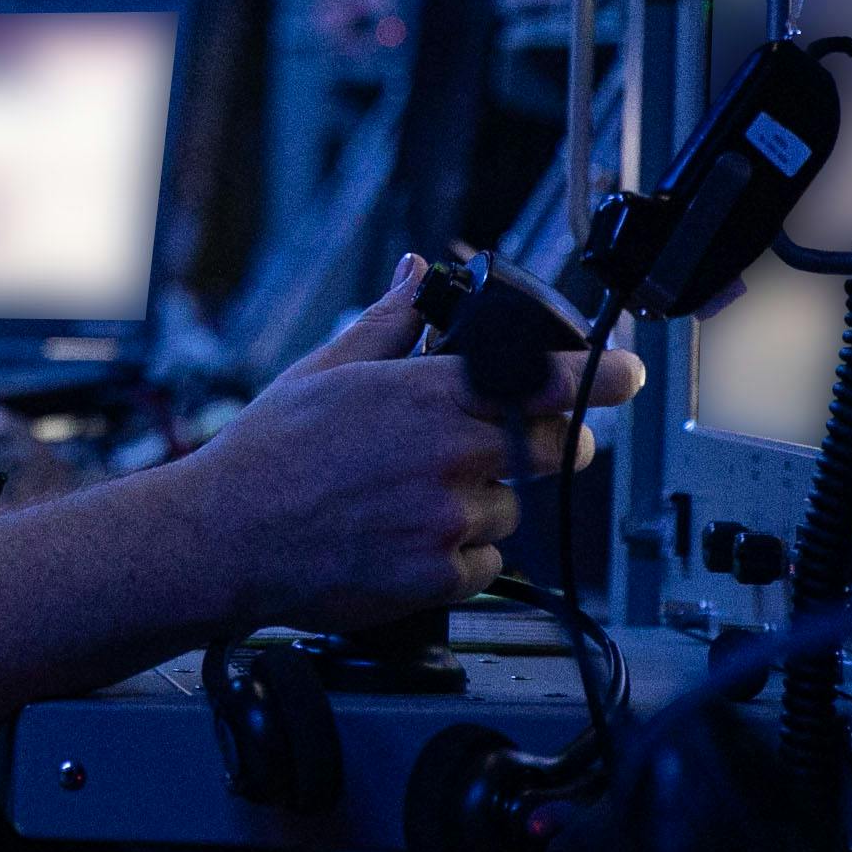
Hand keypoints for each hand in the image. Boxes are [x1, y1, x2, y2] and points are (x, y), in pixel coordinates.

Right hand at [182, 255, 647, 632]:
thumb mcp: (328, 370)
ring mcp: (448, 521)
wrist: (223, 536)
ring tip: (417, 499)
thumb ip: (390, 321)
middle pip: (554, 450)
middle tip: (519, 445)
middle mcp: (448, 455)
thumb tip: (420, 274)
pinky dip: (463, 555)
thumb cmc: (269, 453)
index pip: (543, 379)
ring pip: (512, 510)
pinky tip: (410, 538)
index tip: (628, 374)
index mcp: (427, 394)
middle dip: (552, 445)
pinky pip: (487, 565)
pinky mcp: (437, 577)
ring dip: (486, 503)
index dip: (599, 377)